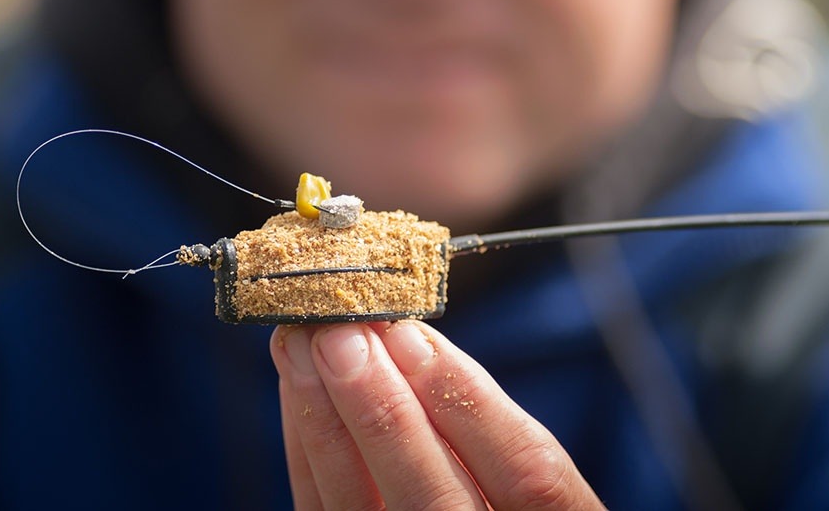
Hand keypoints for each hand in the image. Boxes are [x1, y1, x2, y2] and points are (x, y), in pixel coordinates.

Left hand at [271, 320, 604, 509]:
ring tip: (300, 345)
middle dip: (381, 411)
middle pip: (435, 503)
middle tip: (339, 335)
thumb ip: (483, 415)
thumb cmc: (502, 491)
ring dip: (324, 422)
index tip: (413, 336)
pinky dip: (308, 452)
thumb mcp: (529, 463)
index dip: (469, 403)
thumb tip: (405, 340)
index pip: (530, 477)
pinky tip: (298, 392)